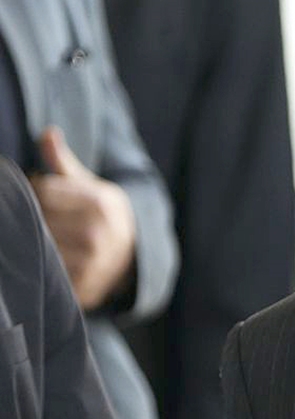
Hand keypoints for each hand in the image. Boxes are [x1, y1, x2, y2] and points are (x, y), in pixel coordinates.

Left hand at [29, 127, 136, 310]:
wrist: (132, 256)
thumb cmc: (101, 215)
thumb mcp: (89, 186)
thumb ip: (63, 162)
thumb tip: (47, 132)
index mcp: (100, 202)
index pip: (43, 189)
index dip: (40, 191)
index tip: (49, 197)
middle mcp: (97, 231)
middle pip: (39, 217)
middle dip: (38, 216)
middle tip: (53, 220)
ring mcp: (90, 261)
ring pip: (38, 243)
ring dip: (38, 240)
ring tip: (54, 238)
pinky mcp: (82, 285)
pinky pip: (45, 271)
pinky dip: (44, 264)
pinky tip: (54, 259)